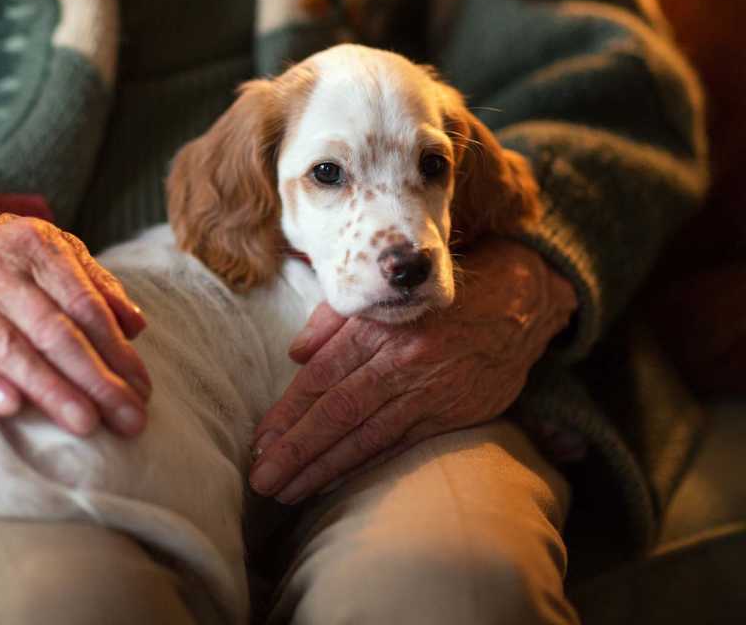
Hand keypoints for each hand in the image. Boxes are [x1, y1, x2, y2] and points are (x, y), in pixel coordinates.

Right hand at [0, 193, 150, 436]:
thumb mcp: (48, 249)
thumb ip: (94, 284)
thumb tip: (136, 326)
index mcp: (37, 247)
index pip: (85, 305)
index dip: (117, 350)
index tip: (142, 388)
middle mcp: (0, 271)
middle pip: (55, 331)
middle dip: (96, 379)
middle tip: (128, 418)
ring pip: (11, 348)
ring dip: (50, 389)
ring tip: (85, 424)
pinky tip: (11, 408)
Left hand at [249, 238, 576, 502]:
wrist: (519, 299)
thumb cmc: (438, 293)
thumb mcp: (383, 290)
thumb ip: (334, 320)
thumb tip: (295, 355)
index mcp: (378, 327)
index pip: (321, 377)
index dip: (288, 413)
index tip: (260, 440)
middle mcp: (401, 361)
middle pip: (338, 412)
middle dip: (296, 450)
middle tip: (263, 479)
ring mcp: (429, 391)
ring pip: (367, 437)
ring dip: (323, 468)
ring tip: (288, 490)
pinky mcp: (453, 414)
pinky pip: (400, 445)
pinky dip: (365, 466)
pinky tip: (335, 483)